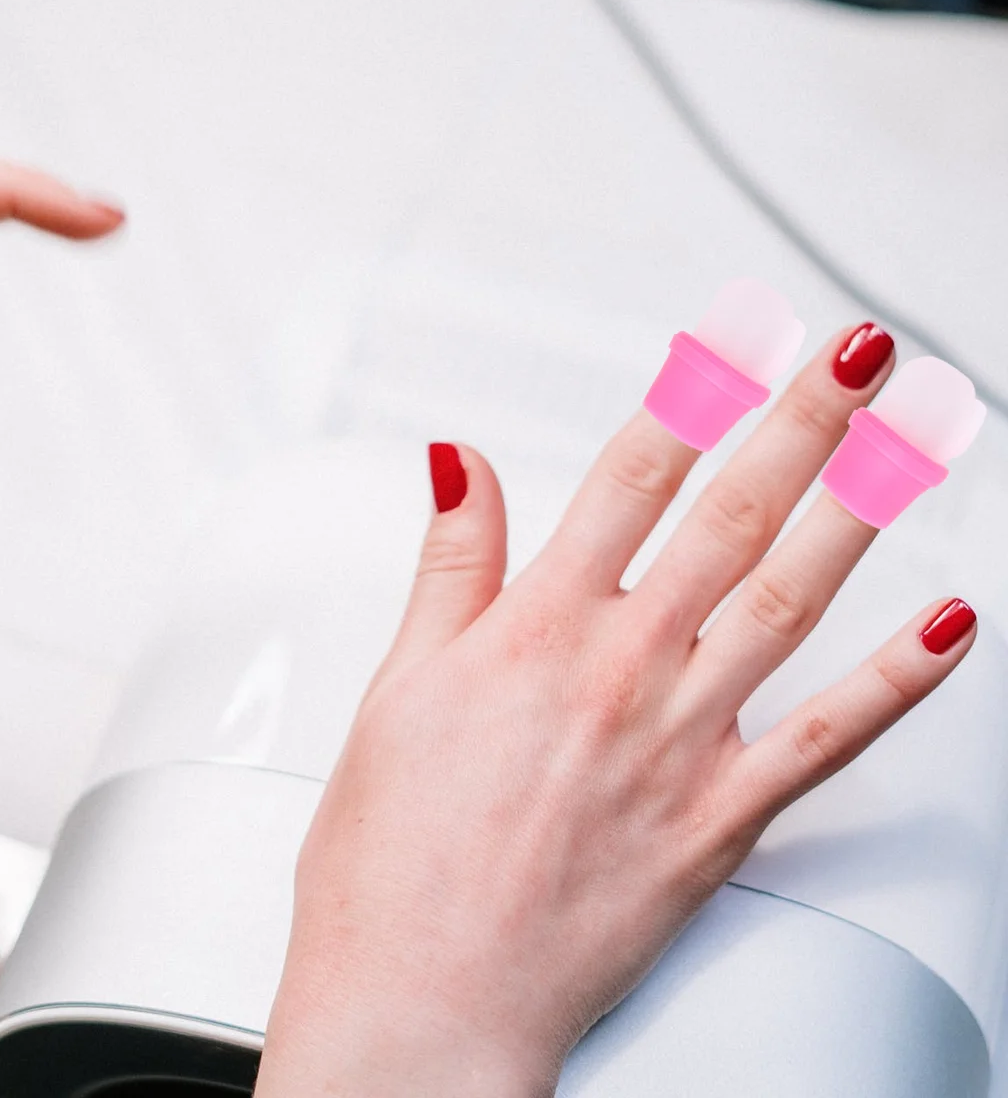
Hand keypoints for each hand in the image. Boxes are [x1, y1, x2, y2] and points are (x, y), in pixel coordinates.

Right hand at [255, 325, 977, 1097]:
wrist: (424, 1003)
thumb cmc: (393, 859)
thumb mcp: (399, 686)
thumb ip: (451, 562)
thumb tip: (460, 466)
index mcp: (536, 629)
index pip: (631, 475)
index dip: (690, 392)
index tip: (732, 339)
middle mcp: (620, 671)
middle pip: (729, 514)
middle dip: (804, 420)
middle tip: (857, 355)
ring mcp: (680, 744)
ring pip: (789, 600)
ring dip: (858, 509)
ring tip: (910, 442)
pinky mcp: (719, 822)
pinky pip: (828, 739)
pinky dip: (898, 680)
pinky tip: (947, 626)